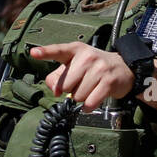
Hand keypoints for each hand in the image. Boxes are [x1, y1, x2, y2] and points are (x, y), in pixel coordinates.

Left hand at [30, 42, 156, 112]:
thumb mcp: (76, 65)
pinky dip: (89, 106)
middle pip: (65, 85)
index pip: (58, 51)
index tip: (33, 53)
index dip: (45, 52)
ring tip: (91, 88)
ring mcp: (99, 69)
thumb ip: (58, 76)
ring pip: (77, 96)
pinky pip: (90, 103)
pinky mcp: (108, 82)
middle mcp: (87, 57)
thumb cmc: (94, 67)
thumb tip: (55, 92)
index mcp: (75, 50)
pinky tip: (94, 99)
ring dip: (81, 97)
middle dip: (70, 89)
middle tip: (81, 83)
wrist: (124, 68)